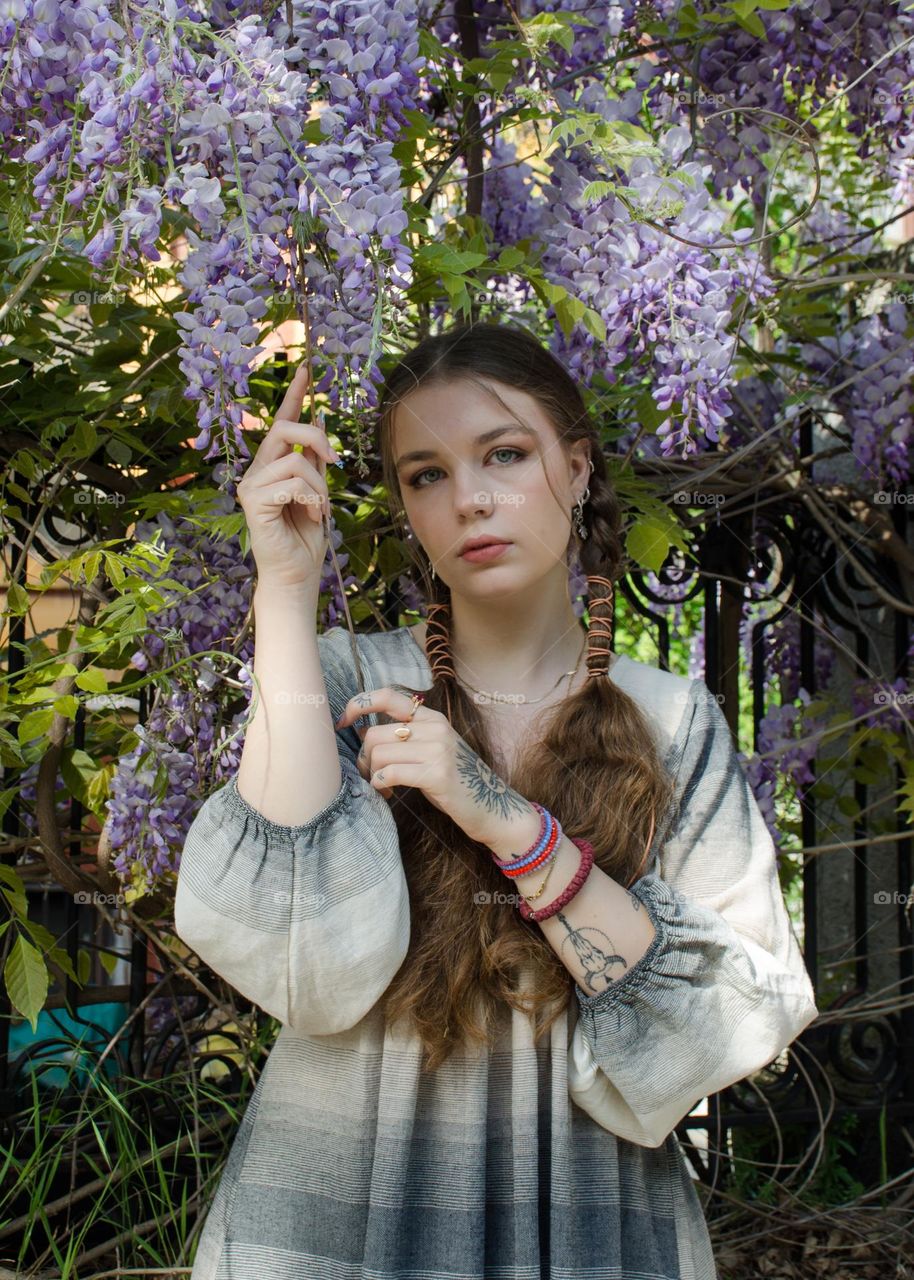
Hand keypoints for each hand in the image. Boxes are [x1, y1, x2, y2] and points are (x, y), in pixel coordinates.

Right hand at [235, 363, 341, 590]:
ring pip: (296, 461)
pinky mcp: (253, 502)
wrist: (297, 573)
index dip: (293, 395)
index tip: (306, 369)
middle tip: (335, 461)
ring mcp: (251, 485)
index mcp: (273, 465)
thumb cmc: (306, 536)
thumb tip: (320, 424)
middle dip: (317, 438)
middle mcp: (257, 470)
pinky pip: (292, 483)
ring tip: (319, 508)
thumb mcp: (318, 491)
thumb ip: (316, 461)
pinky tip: (310, 515)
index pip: (281, 421)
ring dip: (320, 486)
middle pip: (285, 428)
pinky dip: (311, 499)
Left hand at [334, 686, 535, 847]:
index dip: (359, 704)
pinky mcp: (437, 774)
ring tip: (381, 786)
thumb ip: (406, 737)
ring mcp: (437, 750)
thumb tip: (363, 733)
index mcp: (432, 718)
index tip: (342, 722)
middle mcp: (435, 728)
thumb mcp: (433, 749)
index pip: (387, 696)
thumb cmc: (456, 781)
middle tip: (370, 774)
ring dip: (371, 774)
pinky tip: (387, 793)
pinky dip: (380, 785)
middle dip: (363, 758)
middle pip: (374, 734)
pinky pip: (391, 773)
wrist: (493, 808)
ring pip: (379, 754)